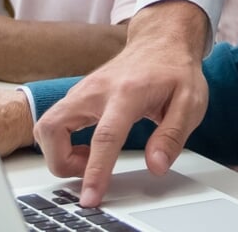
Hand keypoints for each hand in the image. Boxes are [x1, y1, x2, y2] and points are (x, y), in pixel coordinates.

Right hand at [32, 0, 211, 207]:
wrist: (161, 40)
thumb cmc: (174, 70)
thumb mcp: (190, 103)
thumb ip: (172, 136)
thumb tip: (156, 166)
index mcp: (126, 93)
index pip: (104, 138)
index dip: (94, 171)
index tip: (90, 197)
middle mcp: (95, 90)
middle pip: (53, 128)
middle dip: (60, 162)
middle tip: (88, 173)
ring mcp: (81, 90)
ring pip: (46, 126)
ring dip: (60, 153)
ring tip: (91, 159)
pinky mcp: (76, 95)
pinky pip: (54, 123)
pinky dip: (62, 143)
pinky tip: (89, 147)